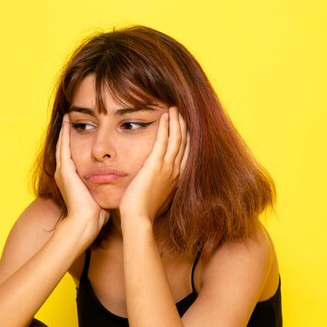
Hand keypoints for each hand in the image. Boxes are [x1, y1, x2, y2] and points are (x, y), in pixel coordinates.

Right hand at [55, 115, 109, 241]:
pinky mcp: (65, 171)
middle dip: (67, 131)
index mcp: (73, 177)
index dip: (77, 140)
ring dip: (65, 128)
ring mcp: (63, 171)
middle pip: (65, 146)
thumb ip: (106, 184)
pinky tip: (67, 121)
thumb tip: (119, 180)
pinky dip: (64, 134)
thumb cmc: (96, 213)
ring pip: (62, 143)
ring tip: (67, 114)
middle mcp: (65, 172)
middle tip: (69, 115)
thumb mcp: (100, 193)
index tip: (83, 126)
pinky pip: (63, 147)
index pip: (73, 153)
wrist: (85, 224)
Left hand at [119, 107, 189, 221]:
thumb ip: (161, 183)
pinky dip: (165, 127)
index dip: (187, 137)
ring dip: (176, 122)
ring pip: (176, 139)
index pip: (186, 152)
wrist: (139, 217)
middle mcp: (176, 171)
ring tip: (174, 109)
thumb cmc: (144, 209)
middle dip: (183, 125)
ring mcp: (167, 167)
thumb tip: (158, 179)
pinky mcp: (155, 165)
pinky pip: (163, 141)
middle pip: (184, 142)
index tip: (185, 125)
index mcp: (177, 177)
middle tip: (180, 112)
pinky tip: (164, 117)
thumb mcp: (158, 193)